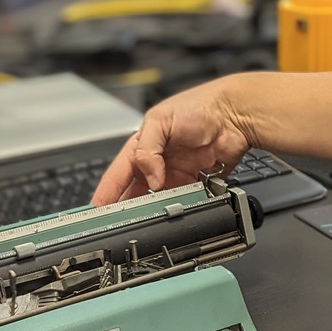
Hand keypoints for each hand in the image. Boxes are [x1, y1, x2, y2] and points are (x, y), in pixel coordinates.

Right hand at [92, 77, 253, 204]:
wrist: (235, 115)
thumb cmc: (199, 106)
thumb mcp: (161, 120)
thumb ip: (148, 149)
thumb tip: (150, 178)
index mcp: (143, 145)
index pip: (118, 173)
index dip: (106, 192)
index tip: (96, 211)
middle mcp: (158, 162)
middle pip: (136, 192)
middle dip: (126, 208)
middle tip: (117, 224)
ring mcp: (177, 174)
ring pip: (158, 200)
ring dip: (152, 210)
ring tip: (144, 220)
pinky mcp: (197, 184)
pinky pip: (183, 201)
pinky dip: (178, 209)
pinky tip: (173, 214)